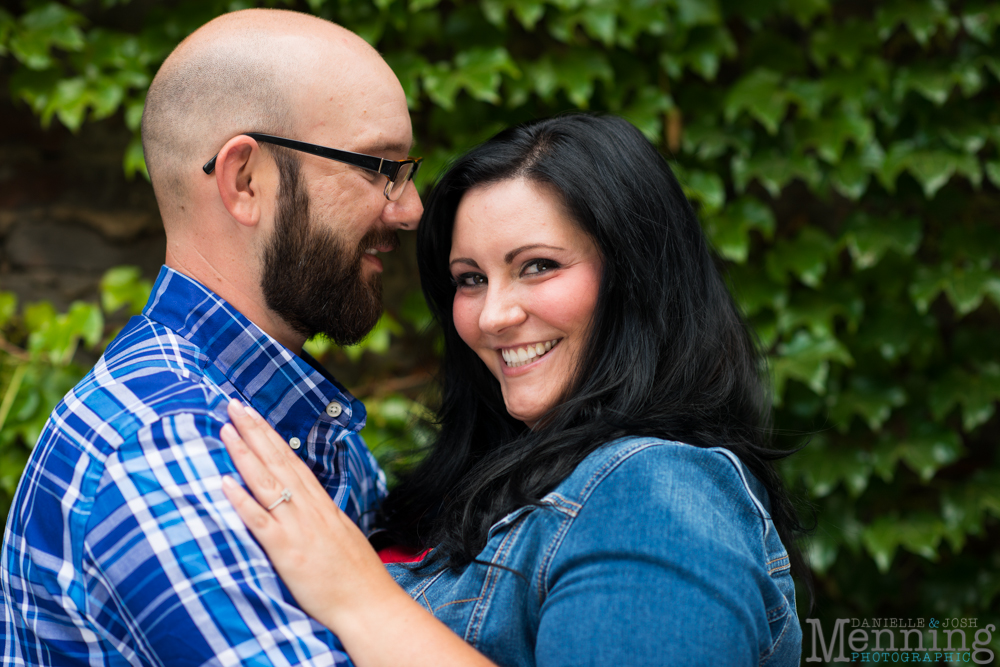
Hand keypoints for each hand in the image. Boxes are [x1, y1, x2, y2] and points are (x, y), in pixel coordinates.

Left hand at [220, 399, 496, 666]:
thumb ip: (321, 519)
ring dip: (245, 454)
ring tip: (226, 429)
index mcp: (322, 506)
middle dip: (255, 431)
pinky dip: (242, 500)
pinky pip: (260, 522)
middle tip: (234, 405)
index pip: (292, 461)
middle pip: (279, 462)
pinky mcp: (287, 552)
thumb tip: (306, 507)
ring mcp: (298, 528)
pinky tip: (224, 482)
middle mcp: (310, 510)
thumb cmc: (355, 577)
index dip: (271, 437)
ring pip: (268, 483)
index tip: (253, 415)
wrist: (369, 604)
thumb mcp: (341, 537)